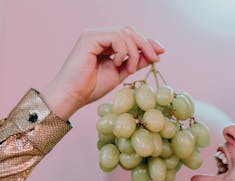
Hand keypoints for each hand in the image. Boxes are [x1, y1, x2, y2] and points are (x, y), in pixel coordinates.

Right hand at [42, 27, 163, 118]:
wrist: (73, 95)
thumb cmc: (91, 87)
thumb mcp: (120, 74)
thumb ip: (135, 63)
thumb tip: (155, 54)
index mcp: (106, 43)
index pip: (130, 35)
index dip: (147, 41)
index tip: (161, 52)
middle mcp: (99, 35)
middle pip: (130, 31)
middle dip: (145, 44)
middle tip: (154, 59)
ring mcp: (94, 35)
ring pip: (125, 33)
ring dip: (134, 52)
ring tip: (130, 70)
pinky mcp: (90, 37)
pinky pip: (116, 37)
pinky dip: (123, 51)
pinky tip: (117, 63)